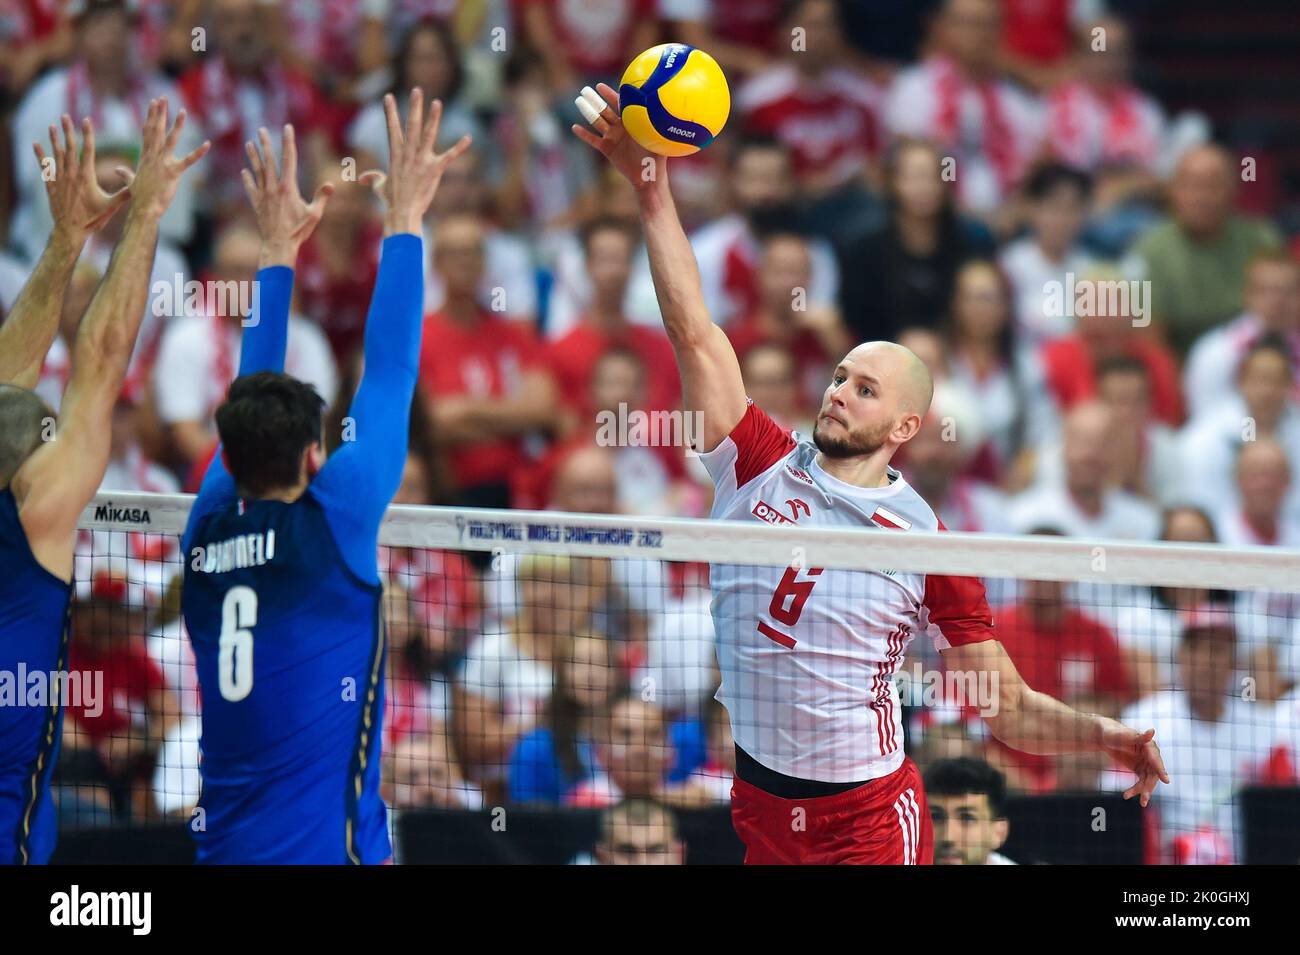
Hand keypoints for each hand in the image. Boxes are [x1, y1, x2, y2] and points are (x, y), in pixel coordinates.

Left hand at [34, 114, 131, 240]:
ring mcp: (60, 179)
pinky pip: (45, 166)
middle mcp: (72, 175)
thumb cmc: (92, 220)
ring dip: (54, 139)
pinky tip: (36, 144)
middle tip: (65, 116)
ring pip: (57, 154)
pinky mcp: (51, 185)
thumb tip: (138, 187)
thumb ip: (123, 195)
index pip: (88, 150)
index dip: (88, 134)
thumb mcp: (111, 207)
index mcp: (87, 177)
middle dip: (68, 131)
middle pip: (70, 148)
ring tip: (52, 126)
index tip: (87, 121)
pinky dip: (40, 155)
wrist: (70, 231)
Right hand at [124, 97, 209, 220]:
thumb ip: (126, 173)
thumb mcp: (131, 182)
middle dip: (160, 113)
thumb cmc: (139, 197)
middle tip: (163, 97)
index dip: (151, 116)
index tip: (153, 103)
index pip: (148, 131)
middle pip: (156, 130)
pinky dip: (198, 153)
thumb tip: (118, 170)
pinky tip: (207, 144)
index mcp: (145, 156)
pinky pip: (189, 161)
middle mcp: (153, 156)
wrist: (144, 208)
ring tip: (183, 111)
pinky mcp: (173, 172)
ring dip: (177, 125)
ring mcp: (163, 163)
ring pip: (171, 140)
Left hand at [242, 124, 333, 265]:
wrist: (278, 245)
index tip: (287, 128)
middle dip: (265, 143)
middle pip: (269, 160)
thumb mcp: (314, 215)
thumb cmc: (298, 231)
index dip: (288, 141)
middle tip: (260, 130)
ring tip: (249, 144)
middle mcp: (274, 188)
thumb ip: (321, 198)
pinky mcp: (257, 204)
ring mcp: (263, 195)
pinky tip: (244, 171)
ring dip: (253, 156)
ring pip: (257, 170)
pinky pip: (250, 188)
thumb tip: (331, 185)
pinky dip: (247, 178)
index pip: (289, 158)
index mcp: (288, 187)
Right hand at [359, 88, 471, 235]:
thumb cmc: (391, 201)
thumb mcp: (379, 187)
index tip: (388, 96)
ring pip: (428, 134)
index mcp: (395, 155)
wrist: (402, 212)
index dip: (390, 112)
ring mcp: (421, 161)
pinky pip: (449, 156)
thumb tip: (362, 178)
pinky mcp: (434, 170)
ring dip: (433, 118)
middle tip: (417, 90)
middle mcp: (408, 154)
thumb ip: (373, 178)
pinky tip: (468, 138)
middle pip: (411, 125)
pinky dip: (459, 148)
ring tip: (437, 102)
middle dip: (414, 107)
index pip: (392, 129)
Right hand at [571, 83, 664, 192]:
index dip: (609, 94)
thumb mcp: (656, 140)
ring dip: (588, 112)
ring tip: (578, 101)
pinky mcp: (606, 149)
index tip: (600, 86)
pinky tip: (575, 127)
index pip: (619, 104)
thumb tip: (661, 110)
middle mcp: (620, 127)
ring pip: (597, 122)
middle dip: (594, 100)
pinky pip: (593, 140)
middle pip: (604, 110)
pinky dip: (584, 134)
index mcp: (631, 122)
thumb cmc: (656, 159)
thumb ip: (655, 126)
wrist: (647, 177)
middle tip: (585, 90)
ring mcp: (612, 137)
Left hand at [1099, 718, 1169, 807]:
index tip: (1166, 781)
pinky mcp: (1140, 770)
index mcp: (1149, 746)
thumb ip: (1139, 737)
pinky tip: (1126, 795)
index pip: (1156, 760)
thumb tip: (1152, 731)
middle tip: (1144, 798)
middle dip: (1149, 786)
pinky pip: (1141, 782)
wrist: (1104, 737)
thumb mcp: (1124, 736)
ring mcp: (1146, 764)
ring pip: (1147, 781)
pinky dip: (1135, 789)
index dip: (1161, 770)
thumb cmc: (1113, 733)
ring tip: (1130, 798)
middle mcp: (1150, 756)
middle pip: (1153, 774)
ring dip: (1141, 791)